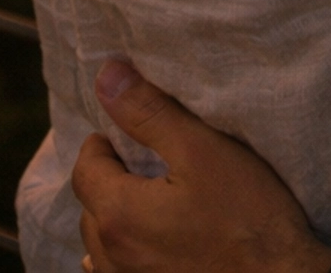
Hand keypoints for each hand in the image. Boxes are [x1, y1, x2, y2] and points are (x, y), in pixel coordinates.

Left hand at [74, 60, 330, 272]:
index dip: (103, 142)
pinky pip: (116, 271)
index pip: (85, 168)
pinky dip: (125, 249)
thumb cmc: (245, 212)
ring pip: (101, 242)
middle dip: (110, 178)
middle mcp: (110, 256)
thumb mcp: (201, 149)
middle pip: (90, 205)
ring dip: (116, 216)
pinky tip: (150, 241)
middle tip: (148, 159)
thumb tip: (106, 76)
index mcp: (117, 213)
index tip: (130, 131)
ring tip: (151, 197)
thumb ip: (149, 113)